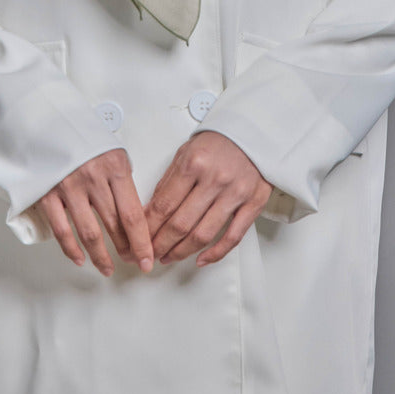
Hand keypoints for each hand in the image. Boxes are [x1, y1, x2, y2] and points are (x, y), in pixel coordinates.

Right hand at [35, 147, 153, 275]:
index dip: (142, 242)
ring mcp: (69, 187)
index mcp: (114, 166)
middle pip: (115, 226)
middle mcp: (93, 178)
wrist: (47, 121)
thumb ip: (122, 179)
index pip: (132, 214)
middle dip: (127, 249)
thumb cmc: (83, 136)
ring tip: (108, 268)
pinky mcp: (48, 195)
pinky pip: (62, 230)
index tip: (148, 258)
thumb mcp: (112, 150)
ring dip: (101, 256)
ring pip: (90, 233)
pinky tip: (80, 259)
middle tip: (132, 261)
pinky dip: (71, 250)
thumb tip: (133, 211)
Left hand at [144, 131, 272, 266]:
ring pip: (203, 234)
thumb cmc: (217, 144)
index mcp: (194, 163)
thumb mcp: (185, 153)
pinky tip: (200, 260)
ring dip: (182, 252)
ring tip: (169, 257)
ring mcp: (236, 193)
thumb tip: (150, 213)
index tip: (140, 238)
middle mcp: (215, 179)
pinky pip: (233, 237)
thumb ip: (168, 183)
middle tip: (150, 253)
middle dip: (161, 244)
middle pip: (181, 223)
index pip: (164, 205)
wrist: (252, 134)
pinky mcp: (254, 204)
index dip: (149, 227)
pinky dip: (215, 254)